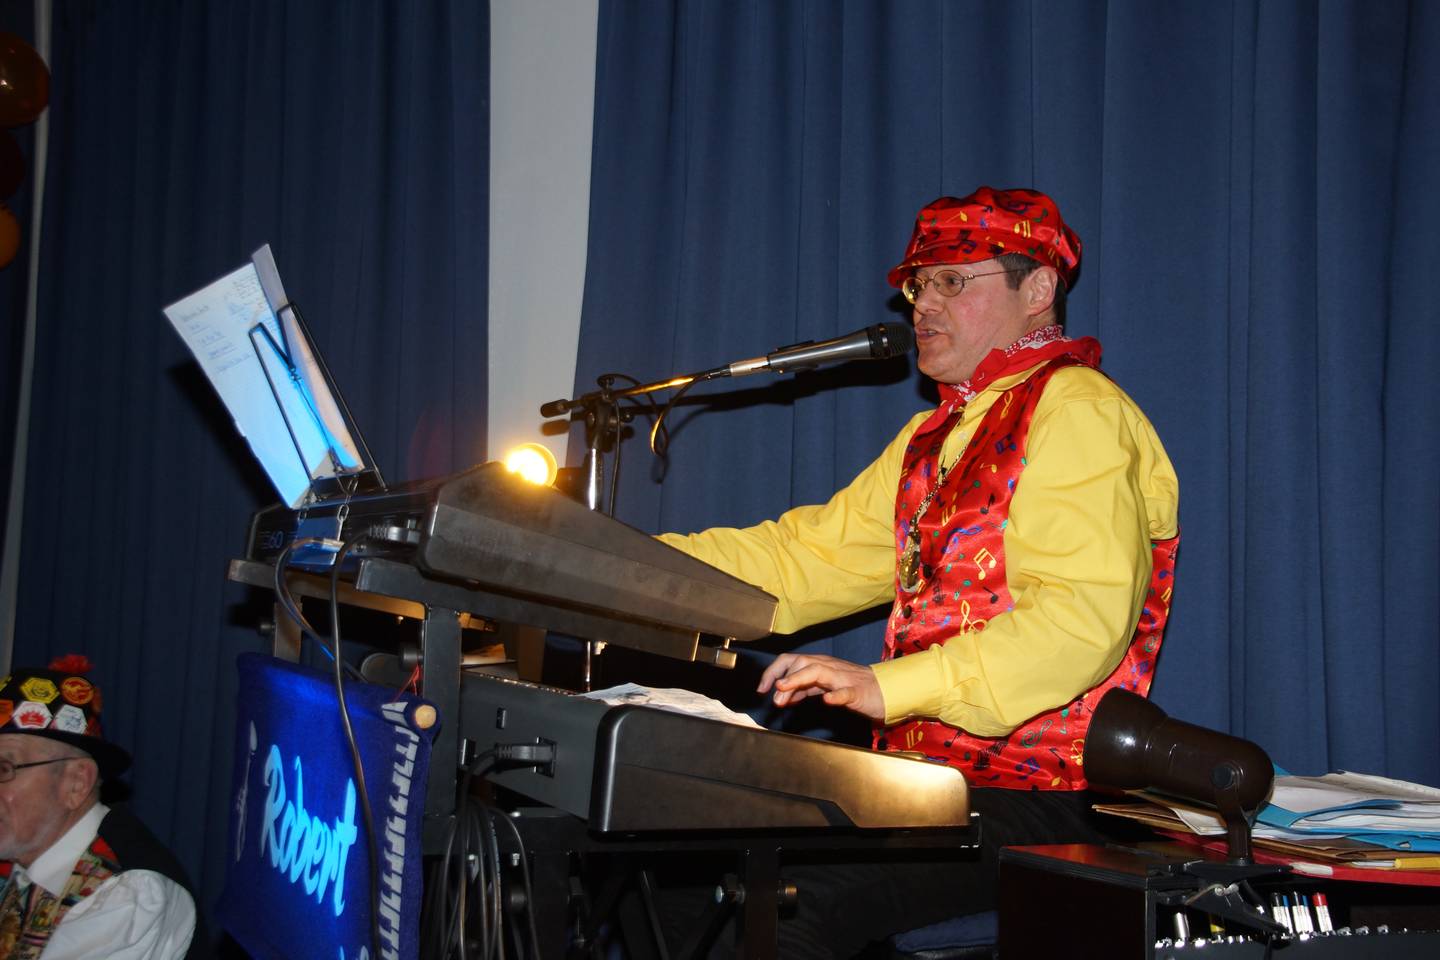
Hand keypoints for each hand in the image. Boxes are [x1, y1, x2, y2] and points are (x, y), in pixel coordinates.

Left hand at [757, 653, 884, 720]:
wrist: (886, 692)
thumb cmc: (854, 688)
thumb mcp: (823, 687)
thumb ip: (803, 689)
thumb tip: (780, 695)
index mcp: (820, 666)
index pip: (791, 660)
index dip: (773, 672)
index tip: (761, 689)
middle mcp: (829, 667)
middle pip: (801, 662)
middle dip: (782, 677)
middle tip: (772, 698)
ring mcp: (844, 678)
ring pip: (819, 671)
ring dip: (798, 680)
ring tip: (784, 691)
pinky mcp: (859, 692)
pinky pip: (846, 692)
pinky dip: (836, 695)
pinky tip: (828, 701)